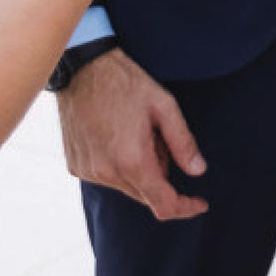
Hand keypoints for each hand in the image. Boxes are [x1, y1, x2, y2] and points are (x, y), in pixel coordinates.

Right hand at [59, 47, 208, 221]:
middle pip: (146, 196)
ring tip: (137, 133)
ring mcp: (88, 171)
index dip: (186, 207)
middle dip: (161, 177)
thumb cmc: (125, 82)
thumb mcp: (164, 106)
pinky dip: (119, 166)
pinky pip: (106, 177)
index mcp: (133, 162)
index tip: (200, 203)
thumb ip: (183, 143)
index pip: (164, 204)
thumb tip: (198, 171)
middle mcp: (107, 173)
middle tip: (160, 141)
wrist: (82, 68)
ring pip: (126, 187)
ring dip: (139, 170)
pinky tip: (119, 137)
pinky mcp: (75, 165)